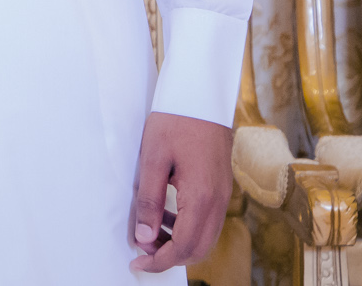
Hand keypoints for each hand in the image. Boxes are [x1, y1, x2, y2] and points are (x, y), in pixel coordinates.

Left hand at [128, 111, 232, 272]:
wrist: (201, 97)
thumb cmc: (174, 122)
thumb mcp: (152, 159)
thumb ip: (149, 201)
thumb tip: (144, 238)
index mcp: (201, 196)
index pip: (184, 246)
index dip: (160, 261)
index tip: (138, 264)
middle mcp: (218, 201)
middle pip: (198, 248)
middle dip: (170, 256)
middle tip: (142, 251)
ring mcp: (223, 195)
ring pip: (205, 237)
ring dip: (179, 243)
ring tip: (150, 232)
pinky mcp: (221, 187)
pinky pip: (207, 220)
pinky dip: (188, 227)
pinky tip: (166, 215)